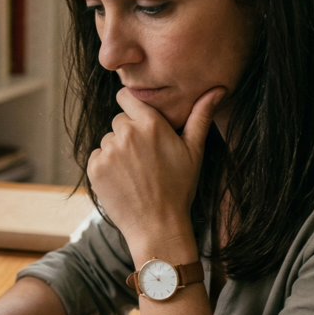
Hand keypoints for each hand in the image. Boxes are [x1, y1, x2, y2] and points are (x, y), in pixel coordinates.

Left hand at [86, 86, 223, 260]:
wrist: (157, 226)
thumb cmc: (179, 188)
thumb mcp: (194, 151)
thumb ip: (201, 116)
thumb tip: (218, 88)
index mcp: (151, 124)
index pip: (126, 96)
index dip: (131, 106)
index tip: (138, 119)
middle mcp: (127, 133)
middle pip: (119, 121)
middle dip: (129, 134)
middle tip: (145, 158)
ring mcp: (109, 151)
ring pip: (108, 140)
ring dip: (117, 151)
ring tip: (136, 173)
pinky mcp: (95, 168)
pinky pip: (98, 157)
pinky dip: (106, 167)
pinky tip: (124, 181)